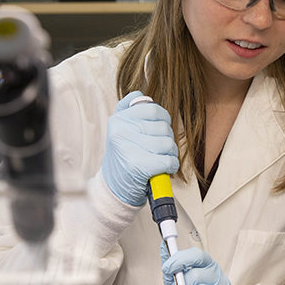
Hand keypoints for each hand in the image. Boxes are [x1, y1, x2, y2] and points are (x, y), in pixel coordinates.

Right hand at [99, 91, 178, 206]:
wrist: (113, 189)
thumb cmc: (123, 159)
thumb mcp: (120, 130)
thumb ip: (129, 110)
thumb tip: (142, 95)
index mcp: (118, 118)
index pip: (152, 108)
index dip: (162, 119)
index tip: (156, 131)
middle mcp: (120, 130)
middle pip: (163, 126)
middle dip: (167, 139)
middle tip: (157, 149)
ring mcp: (128, 147)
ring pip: (168, 143)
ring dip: (170, 154)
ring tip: (158, 159)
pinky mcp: (138, 165)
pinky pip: (168, 160)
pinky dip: (170, 166)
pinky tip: (162, 169)